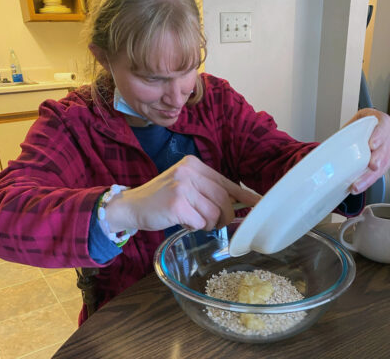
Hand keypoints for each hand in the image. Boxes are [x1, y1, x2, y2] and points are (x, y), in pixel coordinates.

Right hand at [105, 155, 259, 231]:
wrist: (132, 206)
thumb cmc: (162, 198)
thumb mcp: (186, 186)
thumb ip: (209, 191)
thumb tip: (238, 205)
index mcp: (194, 164)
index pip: (227, 182)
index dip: (245, 196)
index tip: (259, 204)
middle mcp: (189, 172)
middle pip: (224, 200)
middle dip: (223, 217)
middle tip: (211, 222)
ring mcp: (183, 187)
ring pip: (214, 213)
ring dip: (207, 223)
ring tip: (191, 219)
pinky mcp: (177, 204)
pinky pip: (201, 222)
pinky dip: (195, 227)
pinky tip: (183, 221)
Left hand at [346, 108, 389, 193]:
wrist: (372, 127)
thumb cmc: (364, 124)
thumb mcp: (357, 120)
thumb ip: (349, 130)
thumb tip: (326, 144)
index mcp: (382, 123)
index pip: (384, 127)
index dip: (378, 136)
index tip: (372, 144)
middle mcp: (388, 138)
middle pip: (385, 150)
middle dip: (377, 160)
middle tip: (371, 166)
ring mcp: (387, 151)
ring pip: (383, 165)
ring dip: (369, 177)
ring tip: (358, 185)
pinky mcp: (383, 163)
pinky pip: (378, 174)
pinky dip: (367, 181)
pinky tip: (358, 187)